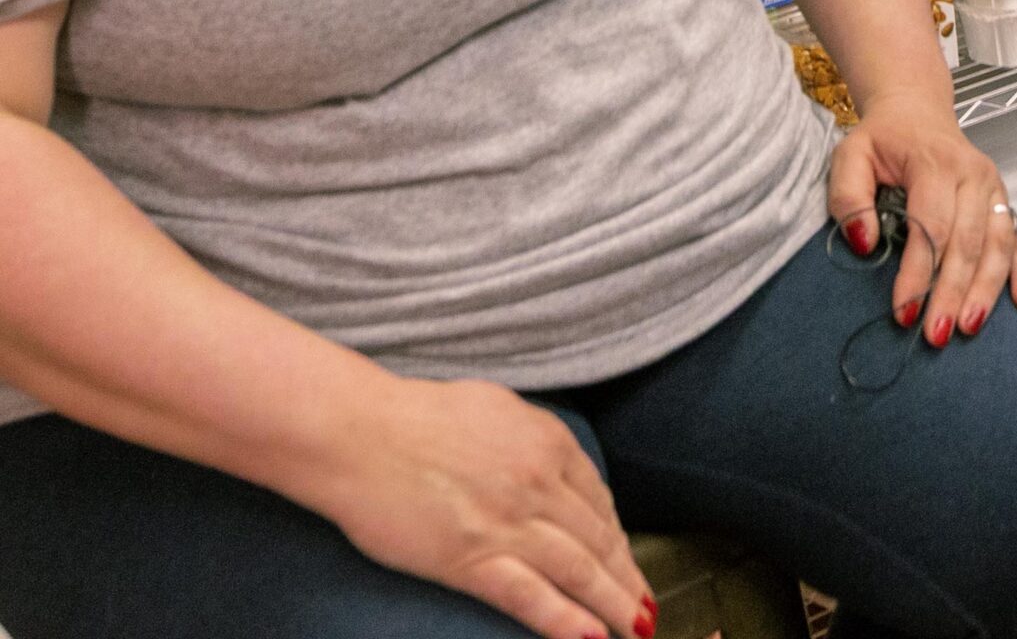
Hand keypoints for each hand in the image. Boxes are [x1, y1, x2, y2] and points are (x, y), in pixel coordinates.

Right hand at [309, 374, 652, 638]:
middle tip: (647, 610)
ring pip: (578, 572)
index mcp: (546, 440)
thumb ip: (530, 437)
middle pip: (598, 539)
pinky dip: (567, 622)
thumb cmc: (416, 416)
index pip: (598, 498)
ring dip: (614, 605)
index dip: (618, 537)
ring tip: (637, 630)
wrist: (361, 433)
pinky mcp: (474, 560)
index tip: (627, 561)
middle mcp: (539, 481)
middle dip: (627, 579)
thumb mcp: (494, 408)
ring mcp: (509, 523)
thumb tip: (553, 458)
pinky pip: (532, 597)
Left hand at [826, 86, 1016, 345]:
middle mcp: (972, 175)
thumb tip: (863, 242)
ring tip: (968, 327)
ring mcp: (993, 190)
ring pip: (997, 246)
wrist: (916, 112)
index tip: (903, 311)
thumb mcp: (850, 155)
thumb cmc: (884, 138)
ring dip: (985, 290)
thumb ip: (848, 196)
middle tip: (936, 333)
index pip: (931, 225)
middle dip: (952, 292)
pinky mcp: (1003, 203)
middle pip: (967, 242)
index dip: (918, 272)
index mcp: (935, 162)